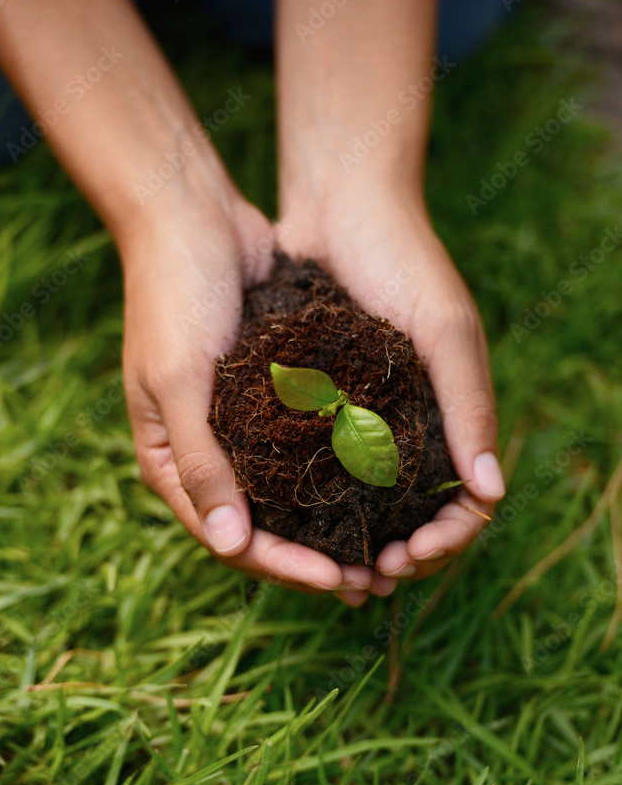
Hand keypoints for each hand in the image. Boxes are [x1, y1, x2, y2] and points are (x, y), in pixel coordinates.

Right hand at [121, 189, 381, 596]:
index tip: (341, 581)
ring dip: (330, 526)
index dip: (284, 567)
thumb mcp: (178, 381)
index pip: (230, 538)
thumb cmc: (173, 296)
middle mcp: (206, 455)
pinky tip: (376, 489)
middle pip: (262, 529)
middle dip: (314, 559)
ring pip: (287, 498)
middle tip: (374, 582)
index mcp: (170, 463)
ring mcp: (238, 429)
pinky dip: (334, 474)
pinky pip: (303, 451)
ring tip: (382, 549)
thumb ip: (201, 462)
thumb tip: (228, 545)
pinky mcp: (270, 399)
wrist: (190, 216)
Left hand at [281, 185, 504, 604]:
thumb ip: (469, 404)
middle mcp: (411, 425)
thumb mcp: (443, 329)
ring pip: (368, 504)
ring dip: (354, 541)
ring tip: (326, 567)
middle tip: (363, 580)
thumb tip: (491, 490)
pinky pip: (325, 468)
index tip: (406, 559)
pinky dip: (316, 501)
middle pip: (415, 517)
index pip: (466, 506)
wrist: (339, 204)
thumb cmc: (402, 259)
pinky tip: (293, 521)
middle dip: (397, 556)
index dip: (443, 542)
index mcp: (453, 415)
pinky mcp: (323, 403)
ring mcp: (366, 418)